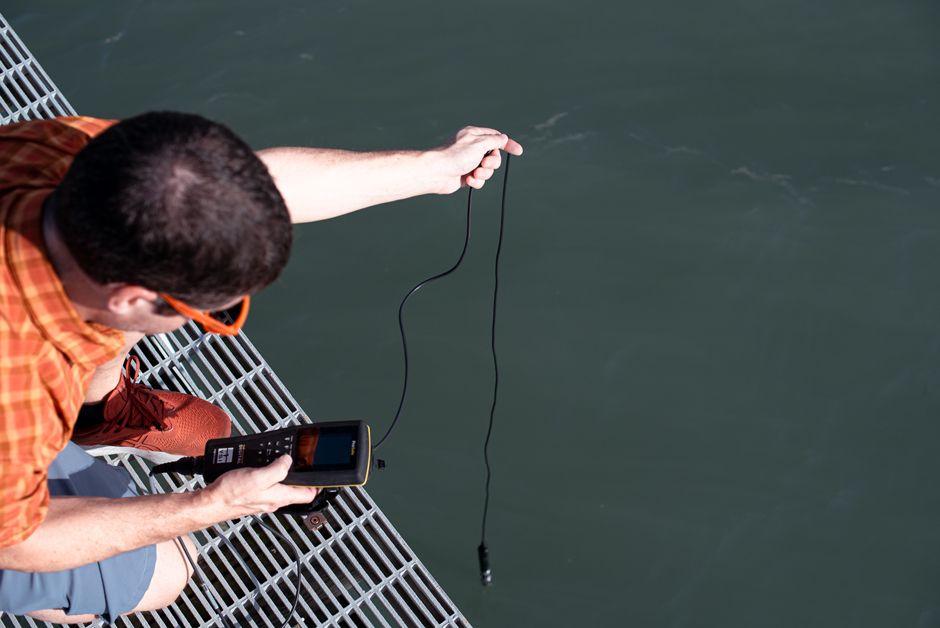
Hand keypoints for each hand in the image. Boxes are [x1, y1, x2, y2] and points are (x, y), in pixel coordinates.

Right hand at [203, 455, 320, 518]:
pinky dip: (270, 476)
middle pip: (296, 490)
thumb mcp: (259, 477)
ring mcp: (264, 499)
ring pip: (281, 487)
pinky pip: (267, 486)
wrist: (211, 503)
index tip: (324, 477)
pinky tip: (264, 468)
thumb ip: (278, 469)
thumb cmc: (232, 494)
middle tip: (304, 464)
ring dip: (285, 475)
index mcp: (280, 497)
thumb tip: (288, 461)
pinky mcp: (253, 496)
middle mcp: (274, 500)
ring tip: (286, 463)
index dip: (319, 486)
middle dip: (301, 477)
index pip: (308, 495)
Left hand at [433, 126, 522, 193]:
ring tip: (474, 174)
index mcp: (474, 135)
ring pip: (487, 170)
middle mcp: (472, 148)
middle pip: (494, 156)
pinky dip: (476, 181)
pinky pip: (479, 180)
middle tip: (484, 164)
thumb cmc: (456, 155)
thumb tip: (503, 138)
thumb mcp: (479, 144)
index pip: (496, 137)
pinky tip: (468, 180)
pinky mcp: (465, 176)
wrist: (438, 173)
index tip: (518, 151)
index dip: (508, 144)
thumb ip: (494, 141)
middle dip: (492, 163)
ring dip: (483, 174)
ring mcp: (469, 162)